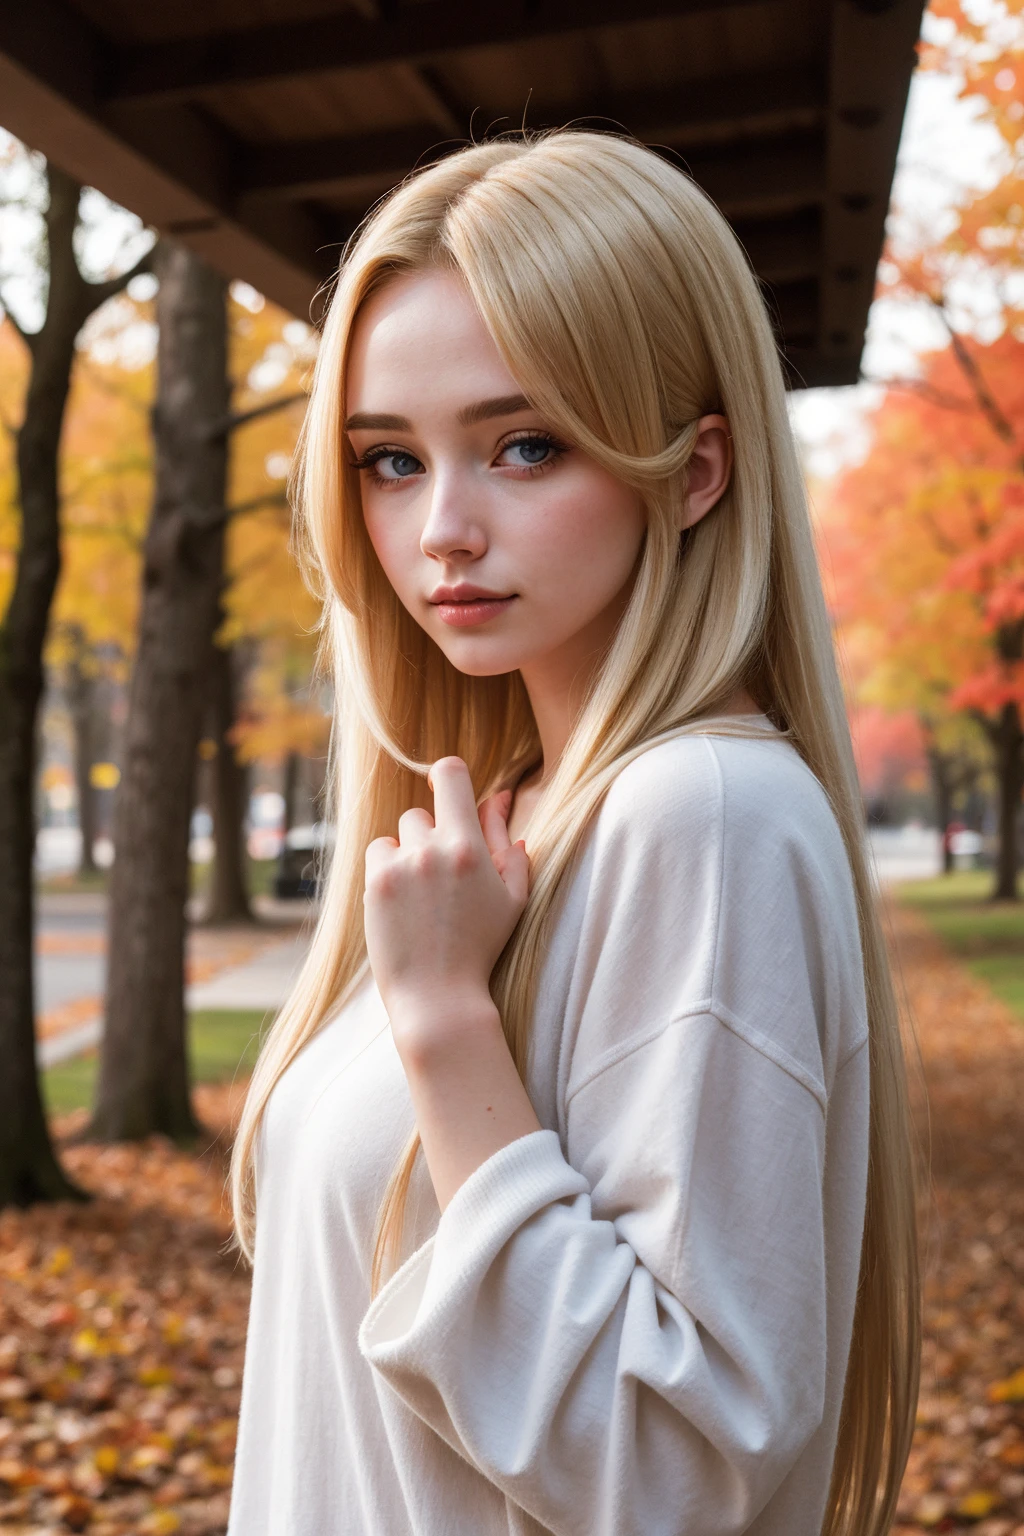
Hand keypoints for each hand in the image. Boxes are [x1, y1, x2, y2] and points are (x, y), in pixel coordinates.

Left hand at [363, 757, 529, 1056]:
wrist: (440, 995)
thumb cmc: (481, 946)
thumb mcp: (511, 896)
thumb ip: (507, 843)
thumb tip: (500, 799)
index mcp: (469, 848)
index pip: (450, 775)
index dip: (446, 775)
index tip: (444, 788)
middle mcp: (431, 850)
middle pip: (421, 814)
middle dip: (431, 836)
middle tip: (442, 877)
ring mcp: (400, 868)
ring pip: (397, 835)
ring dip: (407, 852)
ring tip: (421, 893)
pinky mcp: (375, 885)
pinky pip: (378, 853)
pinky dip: (388, 868)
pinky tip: (403, 899)